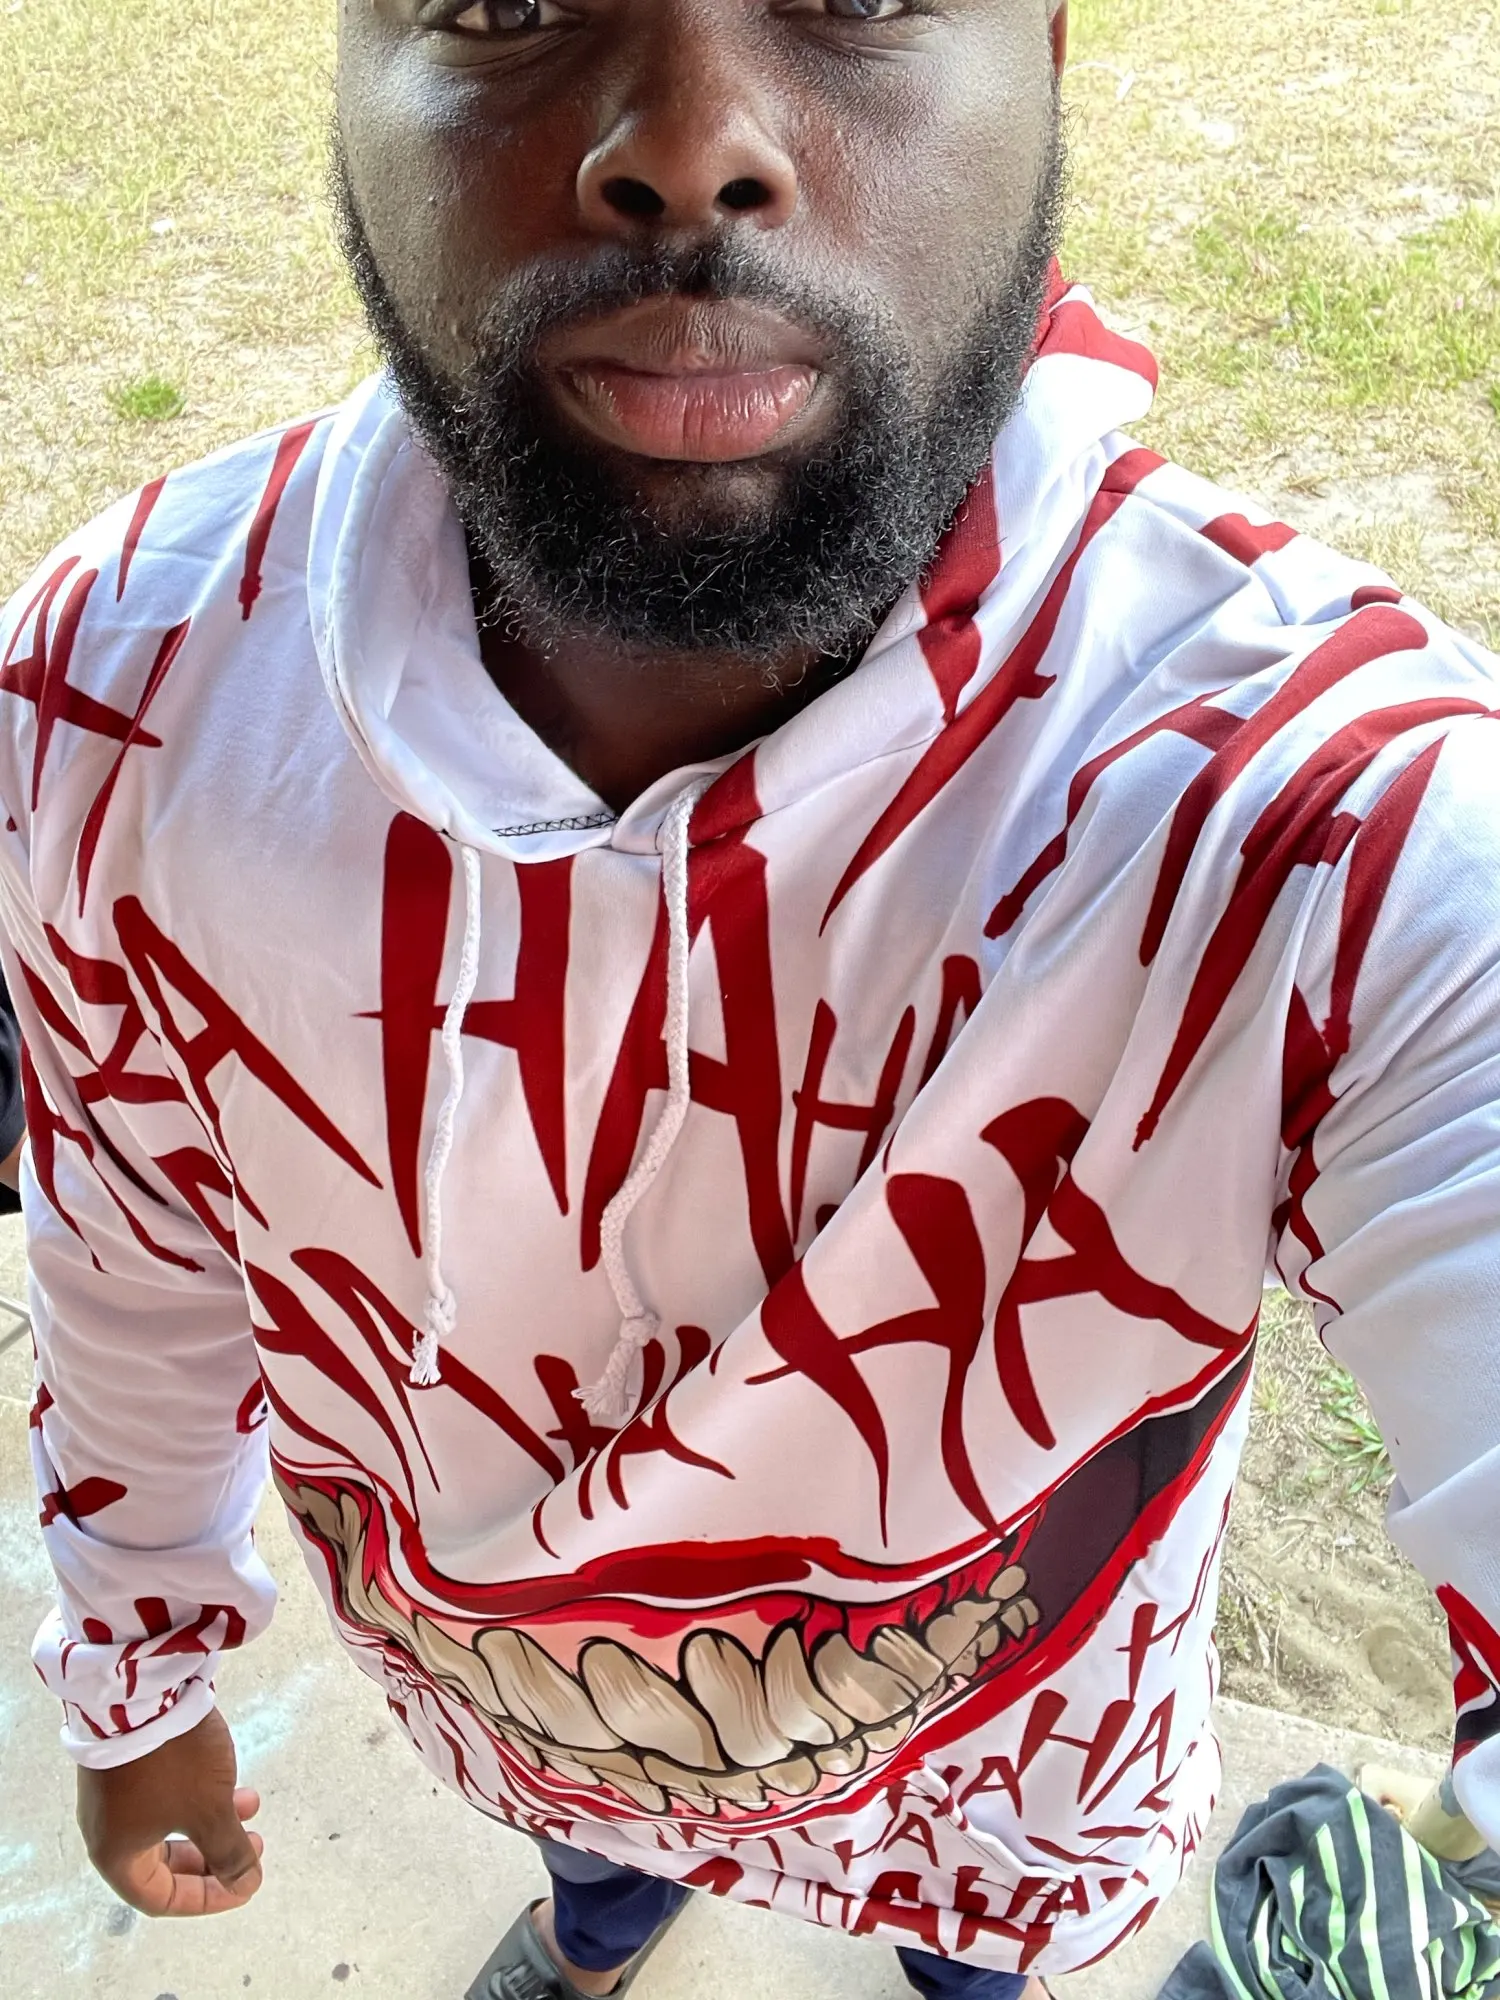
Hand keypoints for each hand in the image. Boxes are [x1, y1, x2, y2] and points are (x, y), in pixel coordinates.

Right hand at [76, 1707, 263, 1916]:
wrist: (139, 1687)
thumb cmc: (170, 1761)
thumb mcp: (208, 1810)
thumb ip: (229, 1852)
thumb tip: (246, 1883)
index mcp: (117, 1854)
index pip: (160, 1897)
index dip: (206, 1898)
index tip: (244, 1885)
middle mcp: (109, 1828)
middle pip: (164, 1861)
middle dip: (214, 1854)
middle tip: (253, 1845)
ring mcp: (115, 1790)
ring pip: (169, 1821)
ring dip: (213, 1817)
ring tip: (251, 1802)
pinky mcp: (127, 1758)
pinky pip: (164, 1790)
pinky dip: (197, 1791)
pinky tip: (227, 1773)